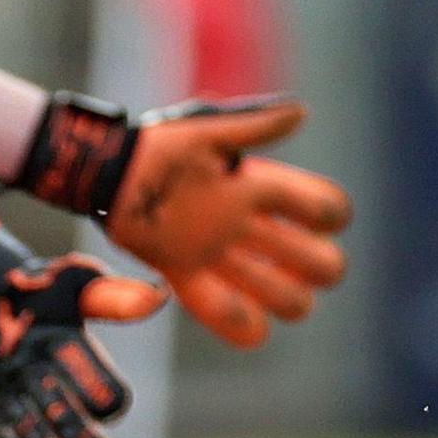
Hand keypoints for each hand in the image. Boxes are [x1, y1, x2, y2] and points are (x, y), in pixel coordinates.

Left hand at [14, 93, 352, 348]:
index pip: (321, 207)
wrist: (106, 169)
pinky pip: (227, 316)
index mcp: (257, 187)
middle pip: (319, 262)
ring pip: (287, 297)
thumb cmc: (157, 143)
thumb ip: (253, 124)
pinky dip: (241, 323)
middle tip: (295, 258)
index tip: (320, 214)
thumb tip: (301, 113)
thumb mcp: (207, 130)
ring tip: (263, 283)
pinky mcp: (185, 275)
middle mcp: (247, 225)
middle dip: (318, 263)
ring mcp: (220, 254)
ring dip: (286, 295)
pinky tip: (237, 310)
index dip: (330, 213)